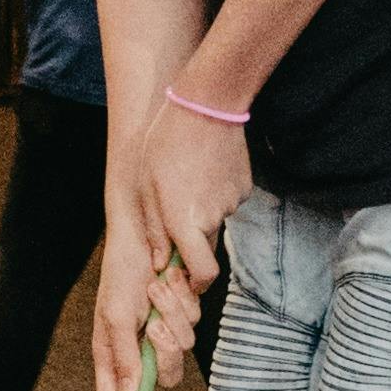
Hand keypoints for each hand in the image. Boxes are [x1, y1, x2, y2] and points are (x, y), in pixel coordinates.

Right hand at [90, 214, 203, 390]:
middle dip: (163, 353)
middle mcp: (137, 347)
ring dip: (175, 319)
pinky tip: (173, 281)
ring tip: (160, 289)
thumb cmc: (122, 270)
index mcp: (112, 351)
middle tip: (155, 325)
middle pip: (160, 378)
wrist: (149, 230)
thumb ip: (121, 356)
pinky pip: (193, 324)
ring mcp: (160, 332)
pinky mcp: (180, 314)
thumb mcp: (116, 313)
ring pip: (181, 350)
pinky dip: (186, 304)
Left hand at [140, 90, 250, 297]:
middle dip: (191, 242)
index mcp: (185, 223)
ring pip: (215, 222)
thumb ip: (154, 229)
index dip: (196, 284)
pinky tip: (204, 170)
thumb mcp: (146, 189)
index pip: (203, 274)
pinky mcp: (244, 188)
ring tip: (187, 181)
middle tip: (175, 214)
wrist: (206, 106)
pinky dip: (215, 196)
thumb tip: (161, 261)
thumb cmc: (166, 145)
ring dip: (202, 213)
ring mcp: (232, 203)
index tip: (185, 280)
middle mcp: (213, 218)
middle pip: (205, 248)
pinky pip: (227, 202)